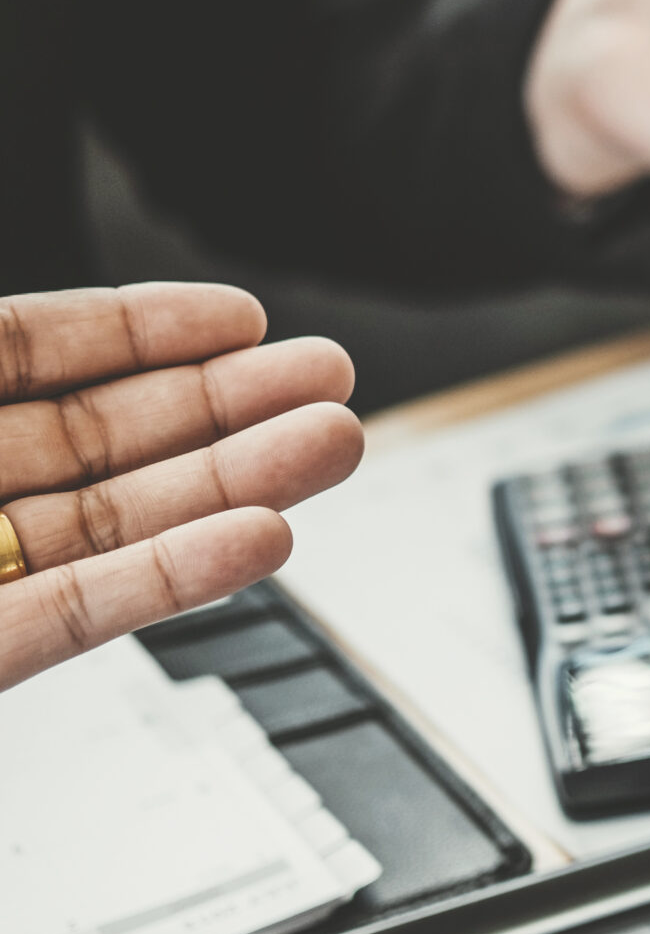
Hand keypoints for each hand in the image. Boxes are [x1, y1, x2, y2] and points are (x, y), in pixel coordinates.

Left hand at [0, 285, 364, 692]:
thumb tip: (16, 324)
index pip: (26, 356)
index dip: (137, 333)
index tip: (240, 319)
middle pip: (96, 439)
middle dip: (226, 404)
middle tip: (328, 379)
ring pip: (110, 524)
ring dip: (233, 483)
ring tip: (333, 445)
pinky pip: (76, 615)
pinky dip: (172, 580)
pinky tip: (260, 540)